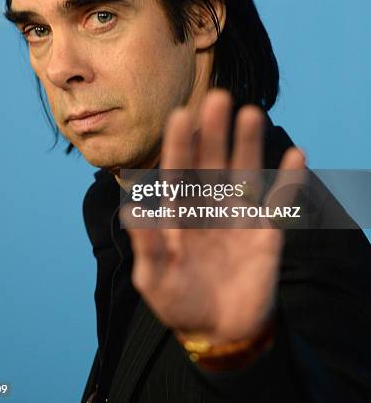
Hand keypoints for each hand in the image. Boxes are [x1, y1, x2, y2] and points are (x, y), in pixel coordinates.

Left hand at [123, 89, 304, 345]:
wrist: (219, 329)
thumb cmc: (178, 302)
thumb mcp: (154, 279)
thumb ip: (146, 245)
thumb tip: (131, 210)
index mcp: (178, 212)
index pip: (178, 171)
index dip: (179, 144)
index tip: (180, 115)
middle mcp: (208, 204)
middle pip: (211, 161)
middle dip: (214, 131)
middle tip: (218, 97)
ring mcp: (238, 213)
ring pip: (244, 171)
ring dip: (248, 143)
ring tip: (250, 113)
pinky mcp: (266, 229)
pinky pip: (280, 200)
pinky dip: (288, 179)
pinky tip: (295, 155)